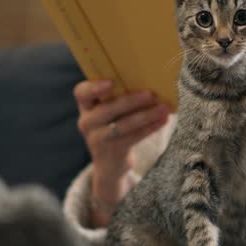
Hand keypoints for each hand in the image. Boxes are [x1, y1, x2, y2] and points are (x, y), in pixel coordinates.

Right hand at [73, 80, 169, 223]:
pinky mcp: (113, 151)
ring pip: (124, 124)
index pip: (81, 92)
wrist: (110, 165)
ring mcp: (99, 138)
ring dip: (146, 115)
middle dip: (131, 101)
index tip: (111, 82)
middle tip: (151, 94)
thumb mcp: (109, 113)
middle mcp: (88, 122)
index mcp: (86, 107)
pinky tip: (163, 120)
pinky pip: (134, 137)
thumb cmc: (114, 127)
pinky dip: (150, 128)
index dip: (94, 87)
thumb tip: (149, 80)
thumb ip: (118, 97)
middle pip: (108, 109)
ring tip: (164, 108)